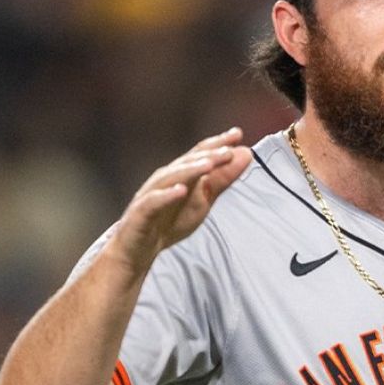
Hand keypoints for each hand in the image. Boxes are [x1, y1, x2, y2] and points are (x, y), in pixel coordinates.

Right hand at [108, 127, 252, 273]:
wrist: (139, 250)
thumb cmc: (169, 221)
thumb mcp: (202, 200)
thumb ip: (222, 178)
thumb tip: (244, 154)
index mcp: (180, 175)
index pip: (200, 154)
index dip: (217, 143)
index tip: (237, 134)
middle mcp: (165, 180)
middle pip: (186, 163)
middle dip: (207, 155)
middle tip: (228, 151)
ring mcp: (150, 195)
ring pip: (169, 178)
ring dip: (189, 170)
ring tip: (208, 165)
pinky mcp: (139, 214)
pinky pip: (152, 202)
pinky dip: (166, 195)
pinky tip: (180, 190)